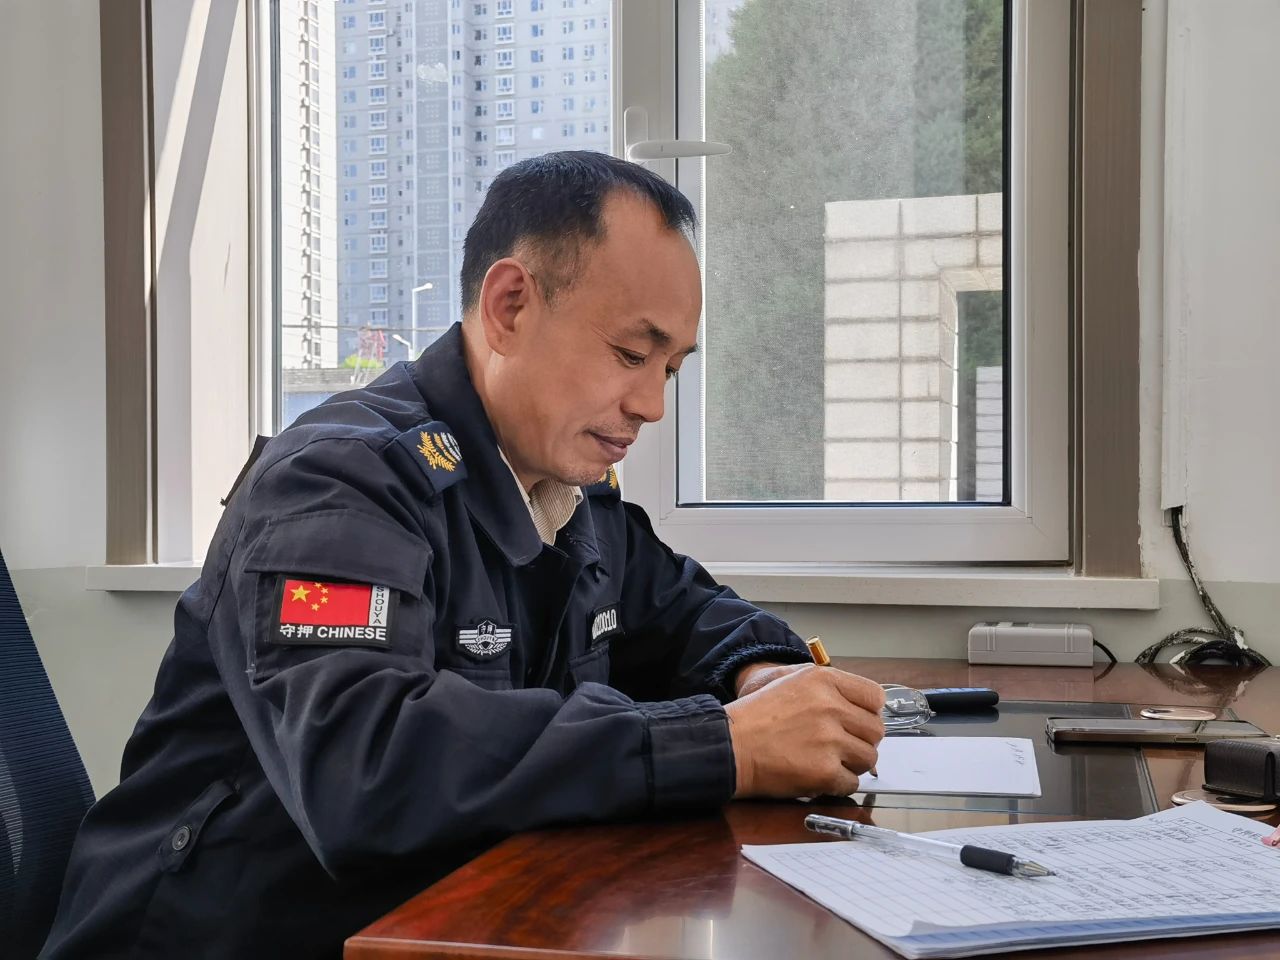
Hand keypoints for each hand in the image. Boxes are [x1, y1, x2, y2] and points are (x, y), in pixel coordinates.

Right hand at [724, 664, 884, 798]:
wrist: (731, 745)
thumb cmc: (756, 716)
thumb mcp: (791, 682)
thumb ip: (830, 689)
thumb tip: (866, 708)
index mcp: (823, 680)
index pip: (875, 697)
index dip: (869, 712)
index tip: (859, 722)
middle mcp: (830, 707)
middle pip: (876, 730)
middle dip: (862, 740)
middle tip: (842, 745)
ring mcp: (829, 740)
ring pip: (869, 757)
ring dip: (853, 763)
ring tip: (828, 760)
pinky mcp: (824, 771)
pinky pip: (852, 782)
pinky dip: (839, 783)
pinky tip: (820, 775)